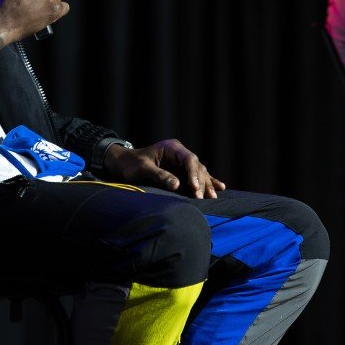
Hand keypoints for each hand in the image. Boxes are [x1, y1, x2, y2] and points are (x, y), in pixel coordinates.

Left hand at [103, 139, 226, 198]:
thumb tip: (177, 185)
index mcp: (172, 147)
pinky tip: (220, 187)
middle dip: (201, 182)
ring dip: (206, 184)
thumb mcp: (142, 169)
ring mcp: (182, 162)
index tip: (194, 188)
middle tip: (202, 197)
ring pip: (199, 172)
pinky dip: (208, 182)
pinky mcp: (182, 171)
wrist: (123, 164)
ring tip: (212, 196)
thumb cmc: (130, 164)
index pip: (188, 159)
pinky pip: (197, 176)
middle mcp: (179, 153)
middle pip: (197, 167)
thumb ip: (159, 175)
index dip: (193, 173)